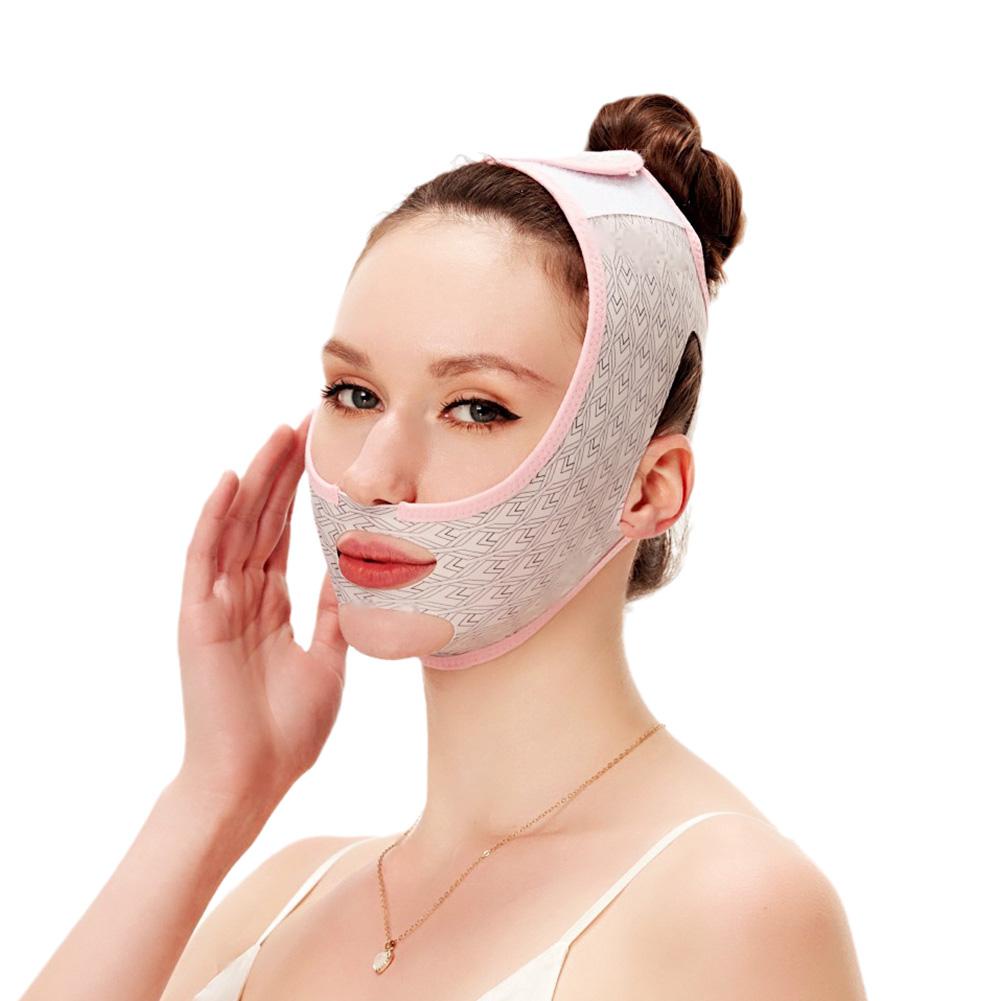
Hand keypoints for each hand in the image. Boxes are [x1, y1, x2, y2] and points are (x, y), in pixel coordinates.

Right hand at [174, 415, 346, 818]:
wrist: (254, 780)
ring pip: (237, 526)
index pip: (285, 533)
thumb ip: (335, 615)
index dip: (301, 493)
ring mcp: (218, 602)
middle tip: (304, 423)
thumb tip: (357, 576)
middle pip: (264, 519)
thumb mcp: (328, 659)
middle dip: (283, 472)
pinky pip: (204, 558)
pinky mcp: (199, 617)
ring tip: (277, 435)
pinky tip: (230, 482)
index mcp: (271, 604)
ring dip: (256, 480)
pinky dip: (215, 519)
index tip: (321, 453)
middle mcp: (243, 595)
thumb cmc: (288, 731)